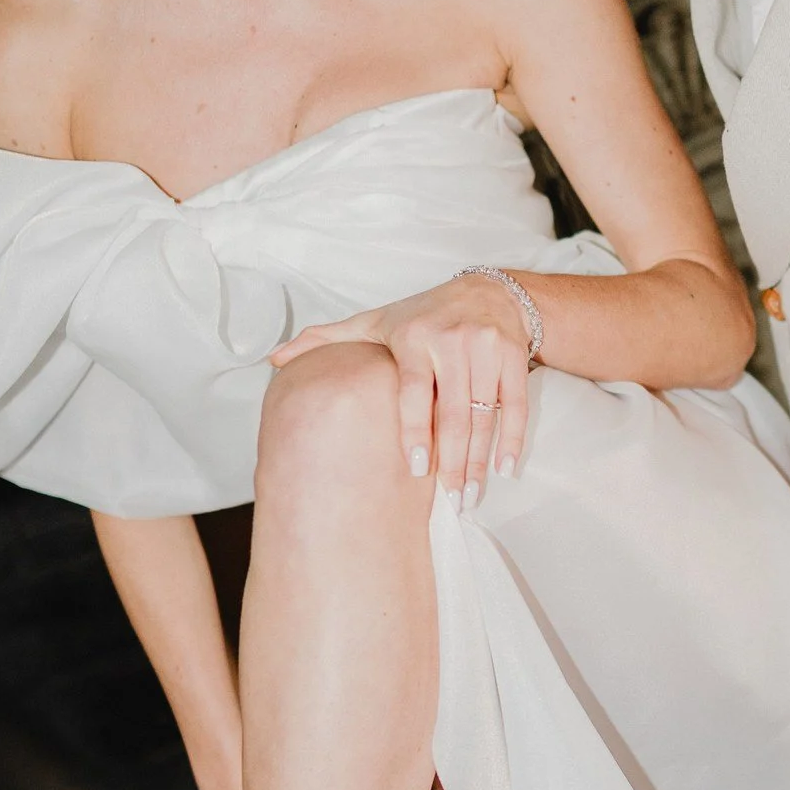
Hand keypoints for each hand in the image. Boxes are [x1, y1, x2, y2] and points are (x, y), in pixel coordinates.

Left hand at [270, 276, 531, 502]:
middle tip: (450, 500)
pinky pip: (514, 404)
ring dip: (480, 459)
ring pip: (484, 413)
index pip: (412, 389)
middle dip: (453, 460)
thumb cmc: (425, 314)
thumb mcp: (377, 321)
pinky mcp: (514, 356)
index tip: (415, 468)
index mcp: (413, 336)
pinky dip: (512, 439)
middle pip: (452, 410)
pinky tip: (505, 469)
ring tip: (470, 496)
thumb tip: (274, 359)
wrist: (490, 290)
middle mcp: (451, 340)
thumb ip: (328, 339)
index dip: (414, 430)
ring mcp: (486, 348)